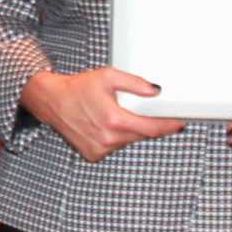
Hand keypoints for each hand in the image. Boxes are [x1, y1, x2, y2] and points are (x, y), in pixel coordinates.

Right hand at [23, 66, 182, 161]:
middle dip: (145, 124)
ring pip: (127, 141)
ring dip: (127, 130)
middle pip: (141, 135)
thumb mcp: (108, 77)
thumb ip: (135, 84)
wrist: (52, 101)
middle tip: (135, 110)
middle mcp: (108, 139)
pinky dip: (114, 137)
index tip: (179, 123)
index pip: (151, 128)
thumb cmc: (78, 87)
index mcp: (115, 120)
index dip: (168, 126)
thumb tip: (155, 91)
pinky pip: (113, 146)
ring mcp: (100, 149)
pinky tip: (103, 124)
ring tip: (112, 114)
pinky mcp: (93, 154)